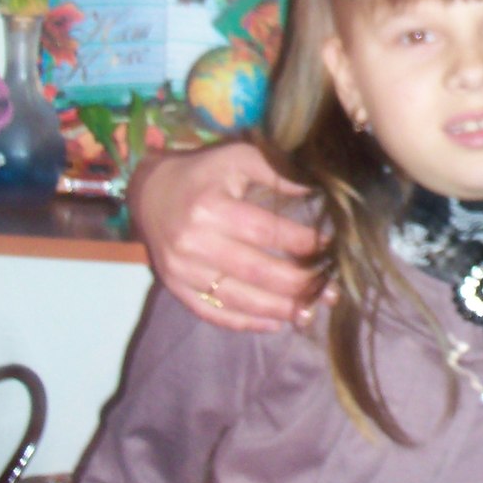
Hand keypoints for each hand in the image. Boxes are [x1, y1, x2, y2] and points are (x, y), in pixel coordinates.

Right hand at [130, 144, 320, 331]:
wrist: (150, 194)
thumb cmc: (203, 174)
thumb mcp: (238, 159)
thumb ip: (277, 171)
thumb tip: (318, 189)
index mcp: (210, 208)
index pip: (266, 232)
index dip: (303, 242)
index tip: (332, 248)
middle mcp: (193, 243)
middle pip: (256, 271)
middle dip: (299, 284)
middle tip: (330, 290)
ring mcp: (182, 271)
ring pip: (238, 299)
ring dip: (278, 310)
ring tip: (310, 312)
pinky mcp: (176, 289)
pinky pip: (213, 313)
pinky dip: (245, 323)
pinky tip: (275, 323)